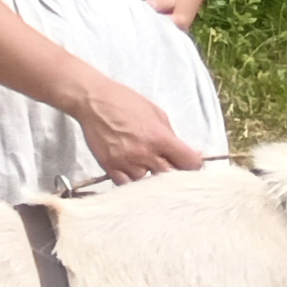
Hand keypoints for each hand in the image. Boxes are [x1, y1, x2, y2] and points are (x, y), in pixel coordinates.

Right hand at [69, 76, 205, 182]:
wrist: (94, 102)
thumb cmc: (126, 102)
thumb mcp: (156, 113)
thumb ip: (171, 135)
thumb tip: (185, 152)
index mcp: (160, 137)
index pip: (188, 163)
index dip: (192, 165)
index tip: (190, 163)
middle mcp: (145, 153)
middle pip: (170, 176)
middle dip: (173, 171)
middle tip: (168, 164)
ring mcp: (126, 162)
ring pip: (147, 182)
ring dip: (149, 175)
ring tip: (144, 162)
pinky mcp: (110, 167)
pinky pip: (126, 184)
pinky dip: (131, 179)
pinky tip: (131, 168)